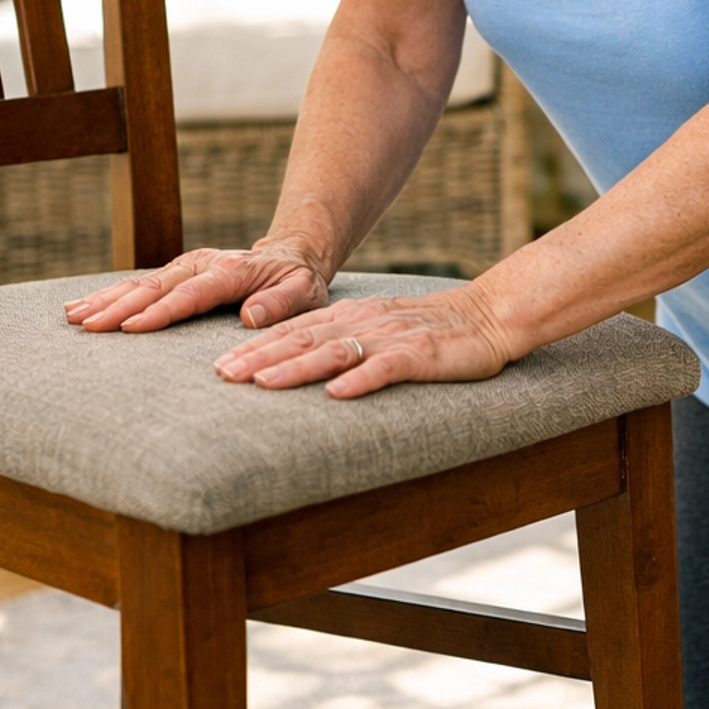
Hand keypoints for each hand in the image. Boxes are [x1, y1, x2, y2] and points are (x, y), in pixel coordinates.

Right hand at [63, 240, 328, 334]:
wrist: (292, 255)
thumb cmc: (299, 282)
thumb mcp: (304, 293)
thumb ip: (280, 304)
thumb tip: (249, 316)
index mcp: (231, 272)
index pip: (191, 294)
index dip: (161, 311)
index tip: (131, 327)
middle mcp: (203, 264)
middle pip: (156, 287)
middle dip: (119, 307)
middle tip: (86, 326)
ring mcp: (186, 266)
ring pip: (141, 283)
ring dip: (106, 299)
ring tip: (73, 317)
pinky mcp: (177, 272)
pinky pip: (139, 283)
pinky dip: (109, 294)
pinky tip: (81, 307)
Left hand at [212, 284, 511, 395]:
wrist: (490, 316)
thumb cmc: (432, 330)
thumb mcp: (379, 329)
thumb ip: (343, 341)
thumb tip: (298, 364)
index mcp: (352, 315)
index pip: (294, 330)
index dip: (255, 347)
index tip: (219, 366)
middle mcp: (364, 321)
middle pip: (303, 338)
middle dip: (260, 357)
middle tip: (222, 376)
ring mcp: (391, 337)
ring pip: (335, 350)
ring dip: (297, 367)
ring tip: (263, 383)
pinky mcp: (421, 354)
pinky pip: (386, 367)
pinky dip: (360, 379)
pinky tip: (336, 394)